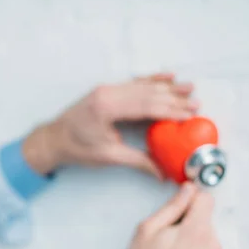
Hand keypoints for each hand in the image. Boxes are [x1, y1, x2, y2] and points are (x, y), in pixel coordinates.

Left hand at [23, 73, 198, 176]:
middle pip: (147, 93)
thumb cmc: (76, 148)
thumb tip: (162, 173)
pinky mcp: (105, 90)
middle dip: (173, 98)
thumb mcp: (108, 156)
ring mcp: (106, 89)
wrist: (53, 138)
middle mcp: (107, 93)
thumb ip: (138, 161)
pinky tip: (167, 76)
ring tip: (189, 87)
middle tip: (195, 103)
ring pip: (142, 85)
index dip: (170, 110)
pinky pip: (132, 83)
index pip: (146, 106)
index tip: (190, 114)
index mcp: (107, 108)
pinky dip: (151, 79)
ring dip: (166, 87)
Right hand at [121, 182, 221, 248]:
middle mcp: (213, 244)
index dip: (190, 198)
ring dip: (192, 236)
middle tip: (166, 236)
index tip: (180, 205)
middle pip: (205, 217)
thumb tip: (186, 191)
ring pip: (206, 234)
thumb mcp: (147, 230)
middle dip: (188, 220)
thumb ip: (171, 207)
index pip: (205, 198)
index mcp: (197, 230)